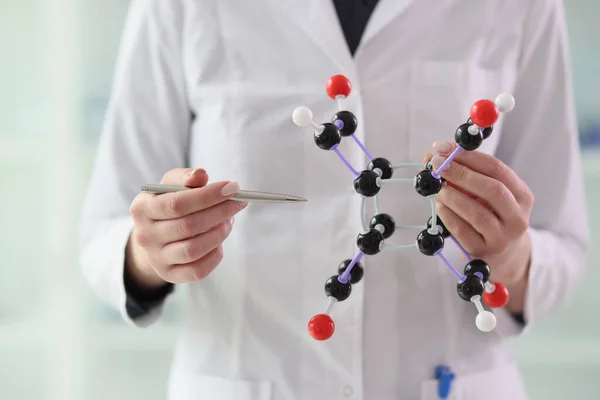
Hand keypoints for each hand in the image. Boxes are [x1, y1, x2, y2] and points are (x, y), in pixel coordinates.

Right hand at [126, 168, 246, 289]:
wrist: (155, 235)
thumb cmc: (169, 203)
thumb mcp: (172, 185)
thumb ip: (186, 178)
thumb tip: (201, 175)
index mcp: (142, 208)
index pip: (177, 204)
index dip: (208, 196)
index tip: (233, 188)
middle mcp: (145, 235)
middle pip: (188, 226)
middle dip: (219, 213)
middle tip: (238, 203)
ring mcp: (156, 258)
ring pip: (193, 249)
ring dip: (219, 234)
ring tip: (229, 221)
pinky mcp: (170, 275)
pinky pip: (197, 270)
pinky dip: (215, 255)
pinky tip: (219, 242)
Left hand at [423, 142, 533, 302]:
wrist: (502, 256)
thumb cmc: (490, 216)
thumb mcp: (484, 194)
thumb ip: (462, 173)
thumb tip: (430, 157)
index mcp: (522, 195)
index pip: (497, 169)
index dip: (468, 156)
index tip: (443, 148)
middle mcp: (517, 217)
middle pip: (492, 190)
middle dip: (461, 174)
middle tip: (438, 166)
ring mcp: (502, 237)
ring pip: (477, 213)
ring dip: (452, 196)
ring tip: (436, 187)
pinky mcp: (483, 252)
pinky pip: (462, 231)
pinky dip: (447, 215)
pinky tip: (439, 205)